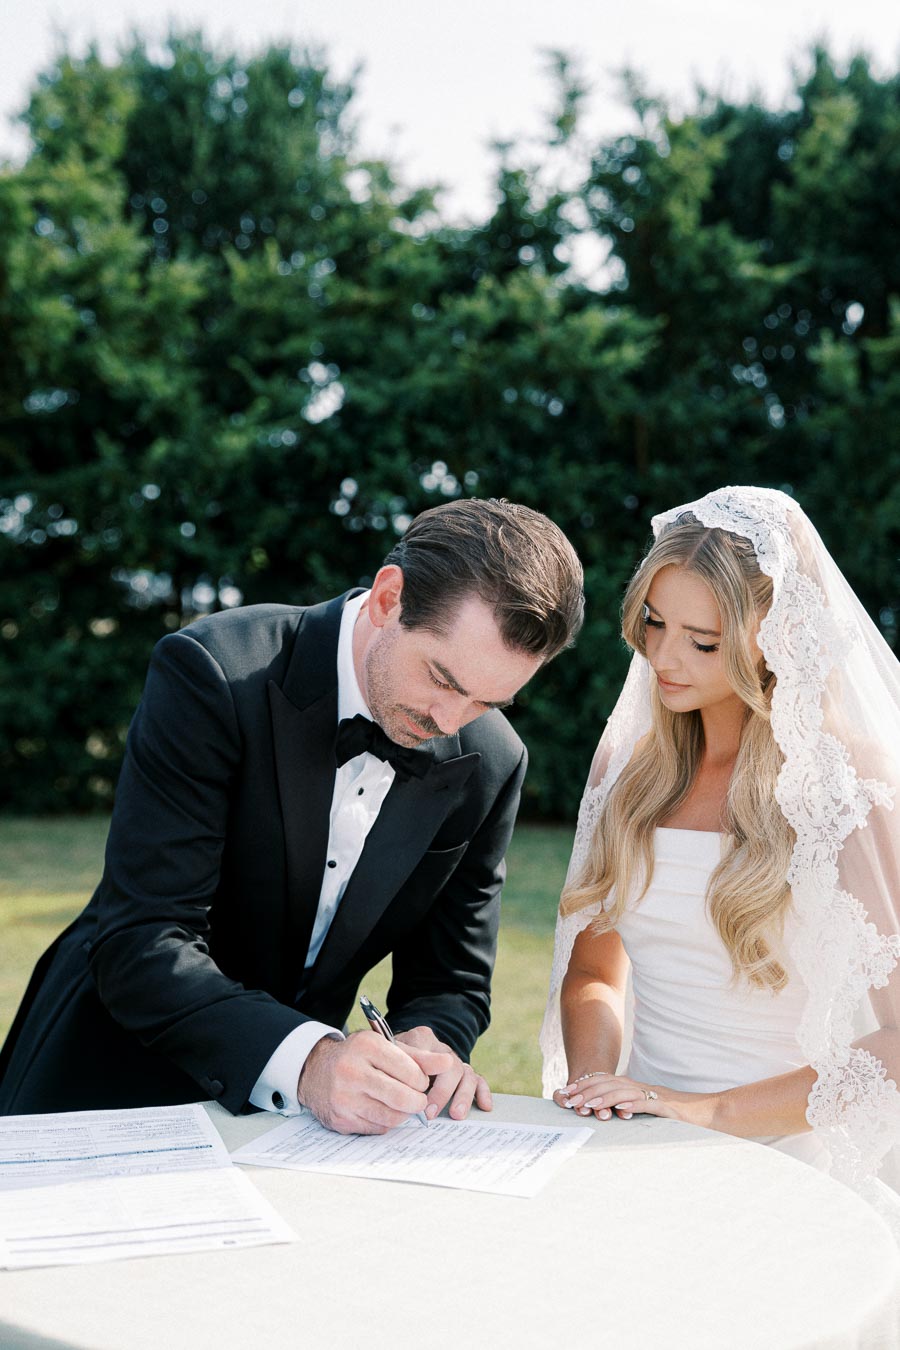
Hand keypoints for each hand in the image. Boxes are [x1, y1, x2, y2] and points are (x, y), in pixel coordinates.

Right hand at [297, 1030, 453, 1133]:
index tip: (420, 1080)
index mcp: (366, 1046)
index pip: (411, 1071)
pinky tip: (380, 1109)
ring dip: (403, 1114)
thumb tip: (448, 1063)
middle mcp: (352, 1071)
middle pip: (402, 1097)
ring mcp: (344, 1098)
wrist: (316, 1071)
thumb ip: (419, 1056)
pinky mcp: (341, 1120)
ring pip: (392, 1117)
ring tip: (401, 1103)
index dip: (422, 1080)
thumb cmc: (359, 1057)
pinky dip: (385, 1122)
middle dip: (418, 1101)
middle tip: (418, 1099)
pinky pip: (377, 1128)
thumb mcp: (385, 1047)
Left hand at [395, 1025, 492, 1120]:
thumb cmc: (394, 1058)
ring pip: (466, 1073)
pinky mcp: (465, 1073)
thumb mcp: (388, 1055)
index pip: (428, 1055)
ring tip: (456, 1115)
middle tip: (431, 1113)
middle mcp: (442, 1049)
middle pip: (450, 1066)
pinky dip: (483, 1092)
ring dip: (463, 1095)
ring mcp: (455, 1061)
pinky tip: (485, 1106)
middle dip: (442, 1092)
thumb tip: (394, 1094)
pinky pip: (478, 1079)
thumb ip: (392, 1067)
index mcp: (422, 1039)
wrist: (406, 1050)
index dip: (426, 1078)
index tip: (419, 1099)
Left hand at [553, 1070, 718, 1127]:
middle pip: (610, 1084)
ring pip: (624, 1093)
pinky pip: (648, 1104)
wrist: (711, 1112)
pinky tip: (620, 1110)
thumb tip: (614, 1113)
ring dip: (603, 1098)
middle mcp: (643, 1089)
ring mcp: (655, 1097)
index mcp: (638, 1089)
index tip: (568, 1093)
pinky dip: (632, 1105)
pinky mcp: (667, 1108)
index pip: (607, 1082)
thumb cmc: (682, 1115)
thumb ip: (635, 1109)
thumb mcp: (653, 1111)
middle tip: (568, 1099)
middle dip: (586, 1091)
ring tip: (586, 1104)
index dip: (586, 1085)